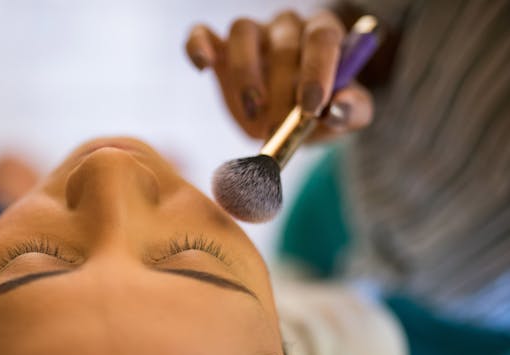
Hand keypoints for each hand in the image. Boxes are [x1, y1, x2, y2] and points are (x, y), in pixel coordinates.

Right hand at [185, 10, 373, 140]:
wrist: (290, 121)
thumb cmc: (320, 112)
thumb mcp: (346, 115)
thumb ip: (352, 110)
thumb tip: (338, 110)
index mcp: (322, 36)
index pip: (323, 38)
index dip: (316, 69)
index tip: (310, 107)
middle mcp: (287, 27)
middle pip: (283, 43)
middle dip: (281, 91)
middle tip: (278, 129)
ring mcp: (252, 35)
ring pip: (242, 32)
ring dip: (245, 73)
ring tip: (252, 111)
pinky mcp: (220, 48)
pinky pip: (202, 34)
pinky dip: (198, 46)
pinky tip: (203, 67)